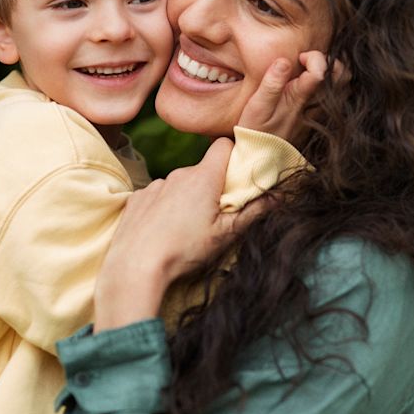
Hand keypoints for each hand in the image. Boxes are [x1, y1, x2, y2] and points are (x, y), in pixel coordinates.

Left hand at [94, 138, 259, 331]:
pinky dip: (164, 208)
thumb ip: (253, 212)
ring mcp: (155, 186)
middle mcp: (178, 174)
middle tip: (215, 216)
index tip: (238, 177)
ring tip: (186, 230)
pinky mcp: (137, 199)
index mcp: (203, 178)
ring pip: (180, 184)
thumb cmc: (183, 251)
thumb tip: (278, 196)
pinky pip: (158, 196)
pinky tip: (163, 232)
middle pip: (203, 170)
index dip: (234, 156)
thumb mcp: (226, 235)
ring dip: (187, 199)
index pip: (224, 146)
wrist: (134, 267)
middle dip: (212, 186)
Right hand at [236, 51, 333, 142]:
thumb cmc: (256, 129)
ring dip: (332, 73)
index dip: (314, 58)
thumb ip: (272, 84)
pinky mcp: (318, 117)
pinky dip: (329, 84)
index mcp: (301, 98)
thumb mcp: (258, 106)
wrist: (261, 156)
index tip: (299, 57)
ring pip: (341, 87)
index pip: (322, 71)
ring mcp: (319, 112)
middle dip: (330, 62)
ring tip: (312, 69)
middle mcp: (315, 105)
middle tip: (311, 61)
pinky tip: (312, 81)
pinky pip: (335, 97)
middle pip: (342, 77)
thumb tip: (285, 61)